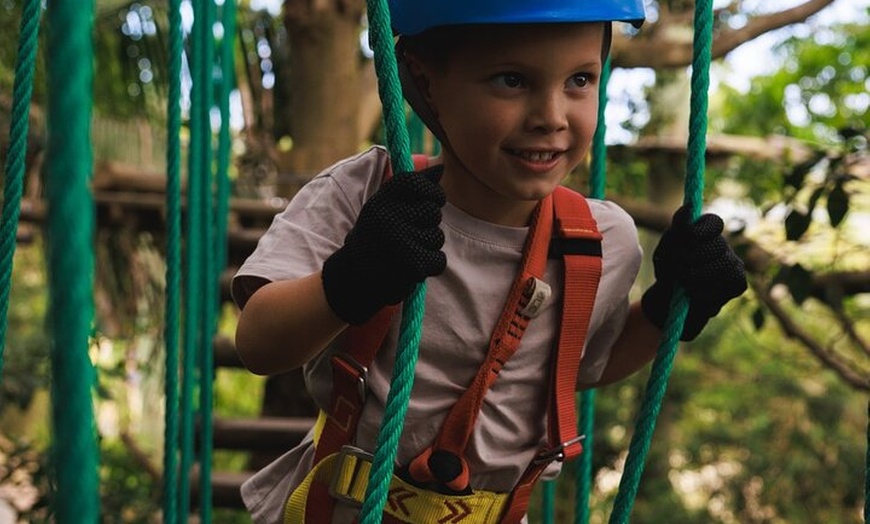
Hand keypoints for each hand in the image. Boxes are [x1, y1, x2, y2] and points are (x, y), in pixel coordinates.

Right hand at [322, 165, 446, 324]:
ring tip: (407, 251)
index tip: (434, 201)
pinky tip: (412, 266)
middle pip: (433, 212)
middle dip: (429, 224)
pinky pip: (438, 260)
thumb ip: (411, 188)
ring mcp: (398, 241)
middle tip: (410, 234)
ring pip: (437, 237)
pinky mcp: (410, 264)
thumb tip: (441, 168)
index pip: (419, 184)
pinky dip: (430, 265)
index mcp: (381, 200)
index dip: (433, 193)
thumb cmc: (375, 238)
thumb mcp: (385, 207)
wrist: (353, 278)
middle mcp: (388, 217)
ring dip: (428, 246)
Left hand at [641, 206, 746, 340]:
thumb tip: (689, 207)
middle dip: (691, 259)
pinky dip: (708, 290)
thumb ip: (678, 228)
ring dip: (697, 277)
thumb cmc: (667, 271)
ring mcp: (734, 262)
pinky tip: (696, 295)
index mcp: (705, 231)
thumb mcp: (665, 249)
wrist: (669, 303)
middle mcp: (723, 244)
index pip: (713, 222)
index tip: (683, 240)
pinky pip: (729, 283)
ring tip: (682, 284)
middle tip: (674, 271)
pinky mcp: (739, 282)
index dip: (699, 231)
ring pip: (723, 265)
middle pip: (717, 245)